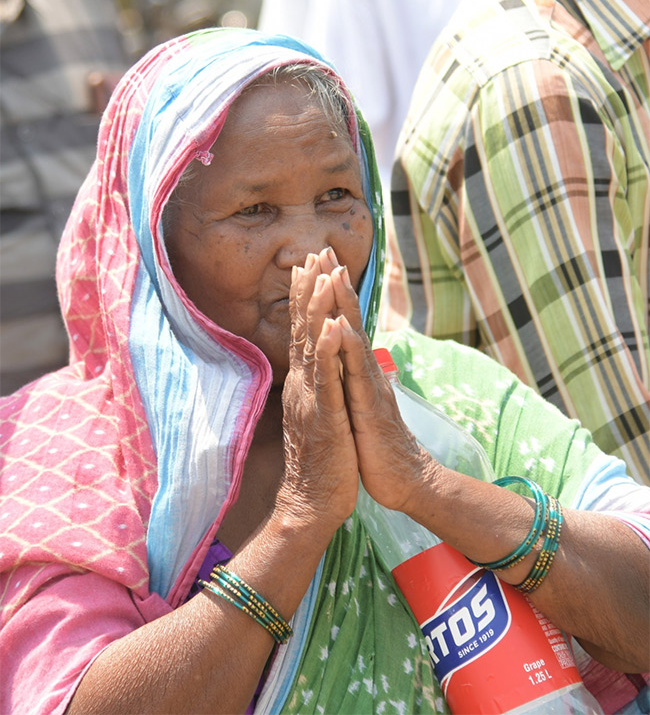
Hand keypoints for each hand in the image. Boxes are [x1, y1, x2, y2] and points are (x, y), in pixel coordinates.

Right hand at [277, 249, 359, 529]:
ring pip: (313, 347)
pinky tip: (334, 326)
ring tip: (322, 275)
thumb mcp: (318, 413)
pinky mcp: (325, 417)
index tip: (308, 265)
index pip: (303, 333)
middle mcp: (303, 384)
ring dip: (317, 309)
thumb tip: (316, 363)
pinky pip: (327, 379)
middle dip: (308, 290)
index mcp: (305, 383)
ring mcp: (312, 399)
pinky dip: (329, 351)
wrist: (314, 501)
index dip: (305, 298)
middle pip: (303, 329)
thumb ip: (316, 385)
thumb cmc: (321, 459)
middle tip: (311, 254)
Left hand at [321, 253, 438, 512]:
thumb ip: (351, 381)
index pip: (341, 325)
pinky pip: (356, 374)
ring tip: (333, 271)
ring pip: (353, 338)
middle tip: (325, 248)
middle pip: (349, 320)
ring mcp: (369, 387)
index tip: (315, 265)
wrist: (404, 480)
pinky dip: (348, 347)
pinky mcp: (370, 408)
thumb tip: (343, 361)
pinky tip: (341, 326)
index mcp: (357, 372)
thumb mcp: (357, 406)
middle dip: (336, 284)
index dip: (329, 296)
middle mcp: (364, 372)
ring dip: (344, 304)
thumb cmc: (376, 445)